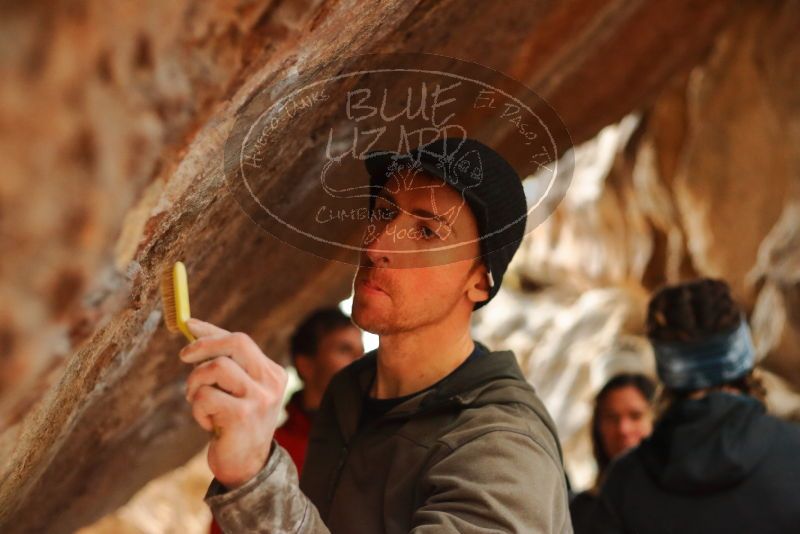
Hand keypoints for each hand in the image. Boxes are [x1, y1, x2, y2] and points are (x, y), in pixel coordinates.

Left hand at [180, 318, 287, 488]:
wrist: (247, 467)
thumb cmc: (236, 425)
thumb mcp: (237, 391)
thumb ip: (225, 364)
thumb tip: (193, 330)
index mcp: (272, 373)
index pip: (241, 340)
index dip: (211, 331)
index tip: (188, 325)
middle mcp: (271, 383)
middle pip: (235, 343)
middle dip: (203, 345)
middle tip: (183, 357)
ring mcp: (259, 398)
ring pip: (217, 367)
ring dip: (196, 383)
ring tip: (196, 400)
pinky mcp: (242, 415)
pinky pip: (206, 396)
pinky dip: (198, 409)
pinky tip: (207, 423)